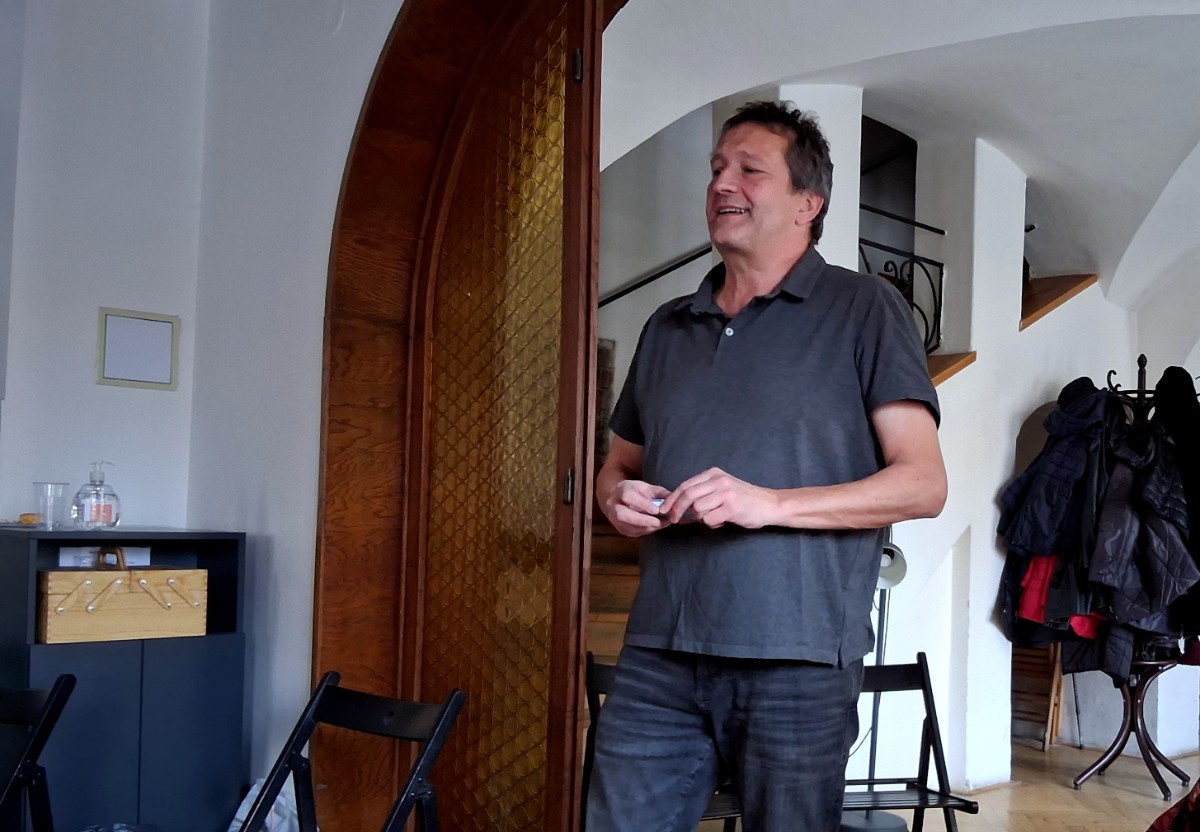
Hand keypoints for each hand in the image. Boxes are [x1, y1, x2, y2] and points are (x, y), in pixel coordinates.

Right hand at [601, 479, 670, 536]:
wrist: (620, 498)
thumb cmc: (636, 492)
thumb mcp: (648, 487)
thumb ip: (660, 493)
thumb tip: (674, 499)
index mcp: (620, 490)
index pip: (628, 497)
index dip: (642, 504)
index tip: (657, 510)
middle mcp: (613, 505)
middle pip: (623, 515)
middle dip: (642, 520)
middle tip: (658, 522)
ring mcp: (614, 519)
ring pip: (628, 526)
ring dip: (646, 527)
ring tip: (661, 524)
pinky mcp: (620, 529)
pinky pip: (632, 533)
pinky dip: (645, 531)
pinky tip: (655, 527)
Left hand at [661, 467, 778, 528]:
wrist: (769, 505)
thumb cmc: (743, 499)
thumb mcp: (721, 488)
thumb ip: (702, 492)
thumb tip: (676, 505)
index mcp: (713, 474)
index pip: (685, 485)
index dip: (672, 499)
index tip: (663, 509)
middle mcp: (718, 480)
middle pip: (687, 496)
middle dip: (676, 510)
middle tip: (674, 520)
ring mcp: (725, 493)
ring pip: (697, 509)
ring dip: (702, 518)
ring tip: (715, 517)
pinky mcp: (731, 507)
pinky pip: (709, 519)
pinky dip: (712, 524)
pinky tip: (723, 520)